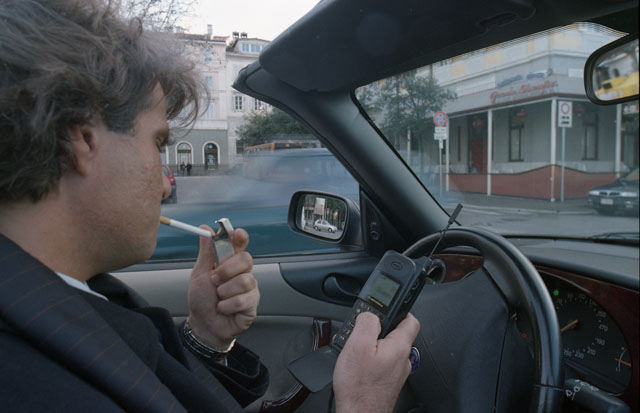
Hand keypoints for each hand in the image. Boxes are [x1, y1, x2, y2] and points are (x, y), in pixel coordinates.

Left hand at [186, 226, 259, 348]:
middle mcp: (243, 273)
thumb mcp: (199, 273)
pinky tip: (223, 308)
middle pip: (246, 259)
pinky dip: (227, 305)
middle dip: (227, 270)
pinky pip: (243, 299)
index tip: (236, 233)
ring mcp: (250, 288)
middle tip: (214, 279)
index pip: (240, 244)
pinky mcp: (252, 304)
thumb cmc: (202, 299)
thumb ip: (206, 252)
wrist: (203, 324)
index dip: (240, 237)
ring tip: (218, 298)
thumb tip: (205, 228)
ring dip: (224, 292)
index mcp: (230, 263)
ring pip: (244, 281)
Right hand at [333, 312, 419, 412]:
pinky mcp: (387, 381)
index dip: (399, 309)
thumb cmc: (359, 388)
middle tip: (362, 330)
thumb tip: (371, 314)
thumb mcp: (358, 346)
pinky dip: (370, 358)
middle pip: (396, 333)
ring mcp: (396, 372)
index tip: (387, 307)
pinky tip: (357, 363)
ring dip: (372, 344)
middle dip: (379, 328)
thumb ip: (367, 323)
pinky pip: (382, 362)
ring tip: (355, 348)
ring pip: (387, 348)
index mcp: (399, 346)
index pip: (410, 319)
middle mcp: (402, 359)